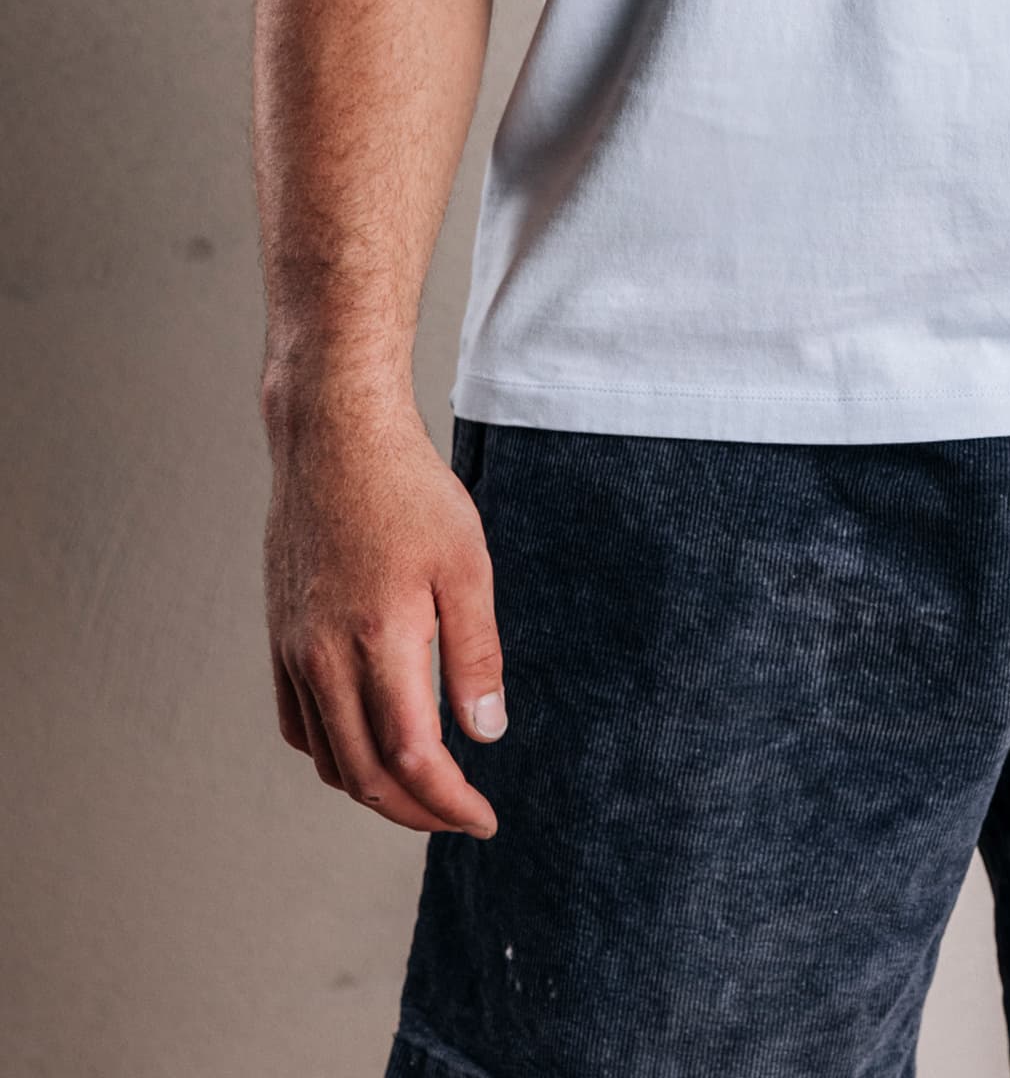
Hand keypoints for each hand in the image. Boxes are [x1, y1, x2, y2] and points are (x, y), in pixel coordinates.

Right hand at [263, 381, 505, 835]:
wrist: (332, 437)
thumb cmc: (408, 490)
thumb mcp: (466, 563)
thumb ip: (476, 654)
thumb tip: (485, 733)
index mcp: (379, 640)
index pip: (411, 759)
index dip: (449, 803)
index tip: (484, 818)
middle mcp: (324, 658)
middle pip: (363, 776)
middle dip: (416, 813)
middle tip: (460, 816)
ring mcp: (294, 651)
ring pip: (327, 758)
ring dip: (374, 790)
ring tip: (423, 790)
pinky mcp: (278, 638)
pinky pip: (298, 724)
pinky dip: (333, 754)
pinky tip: (366, 746)